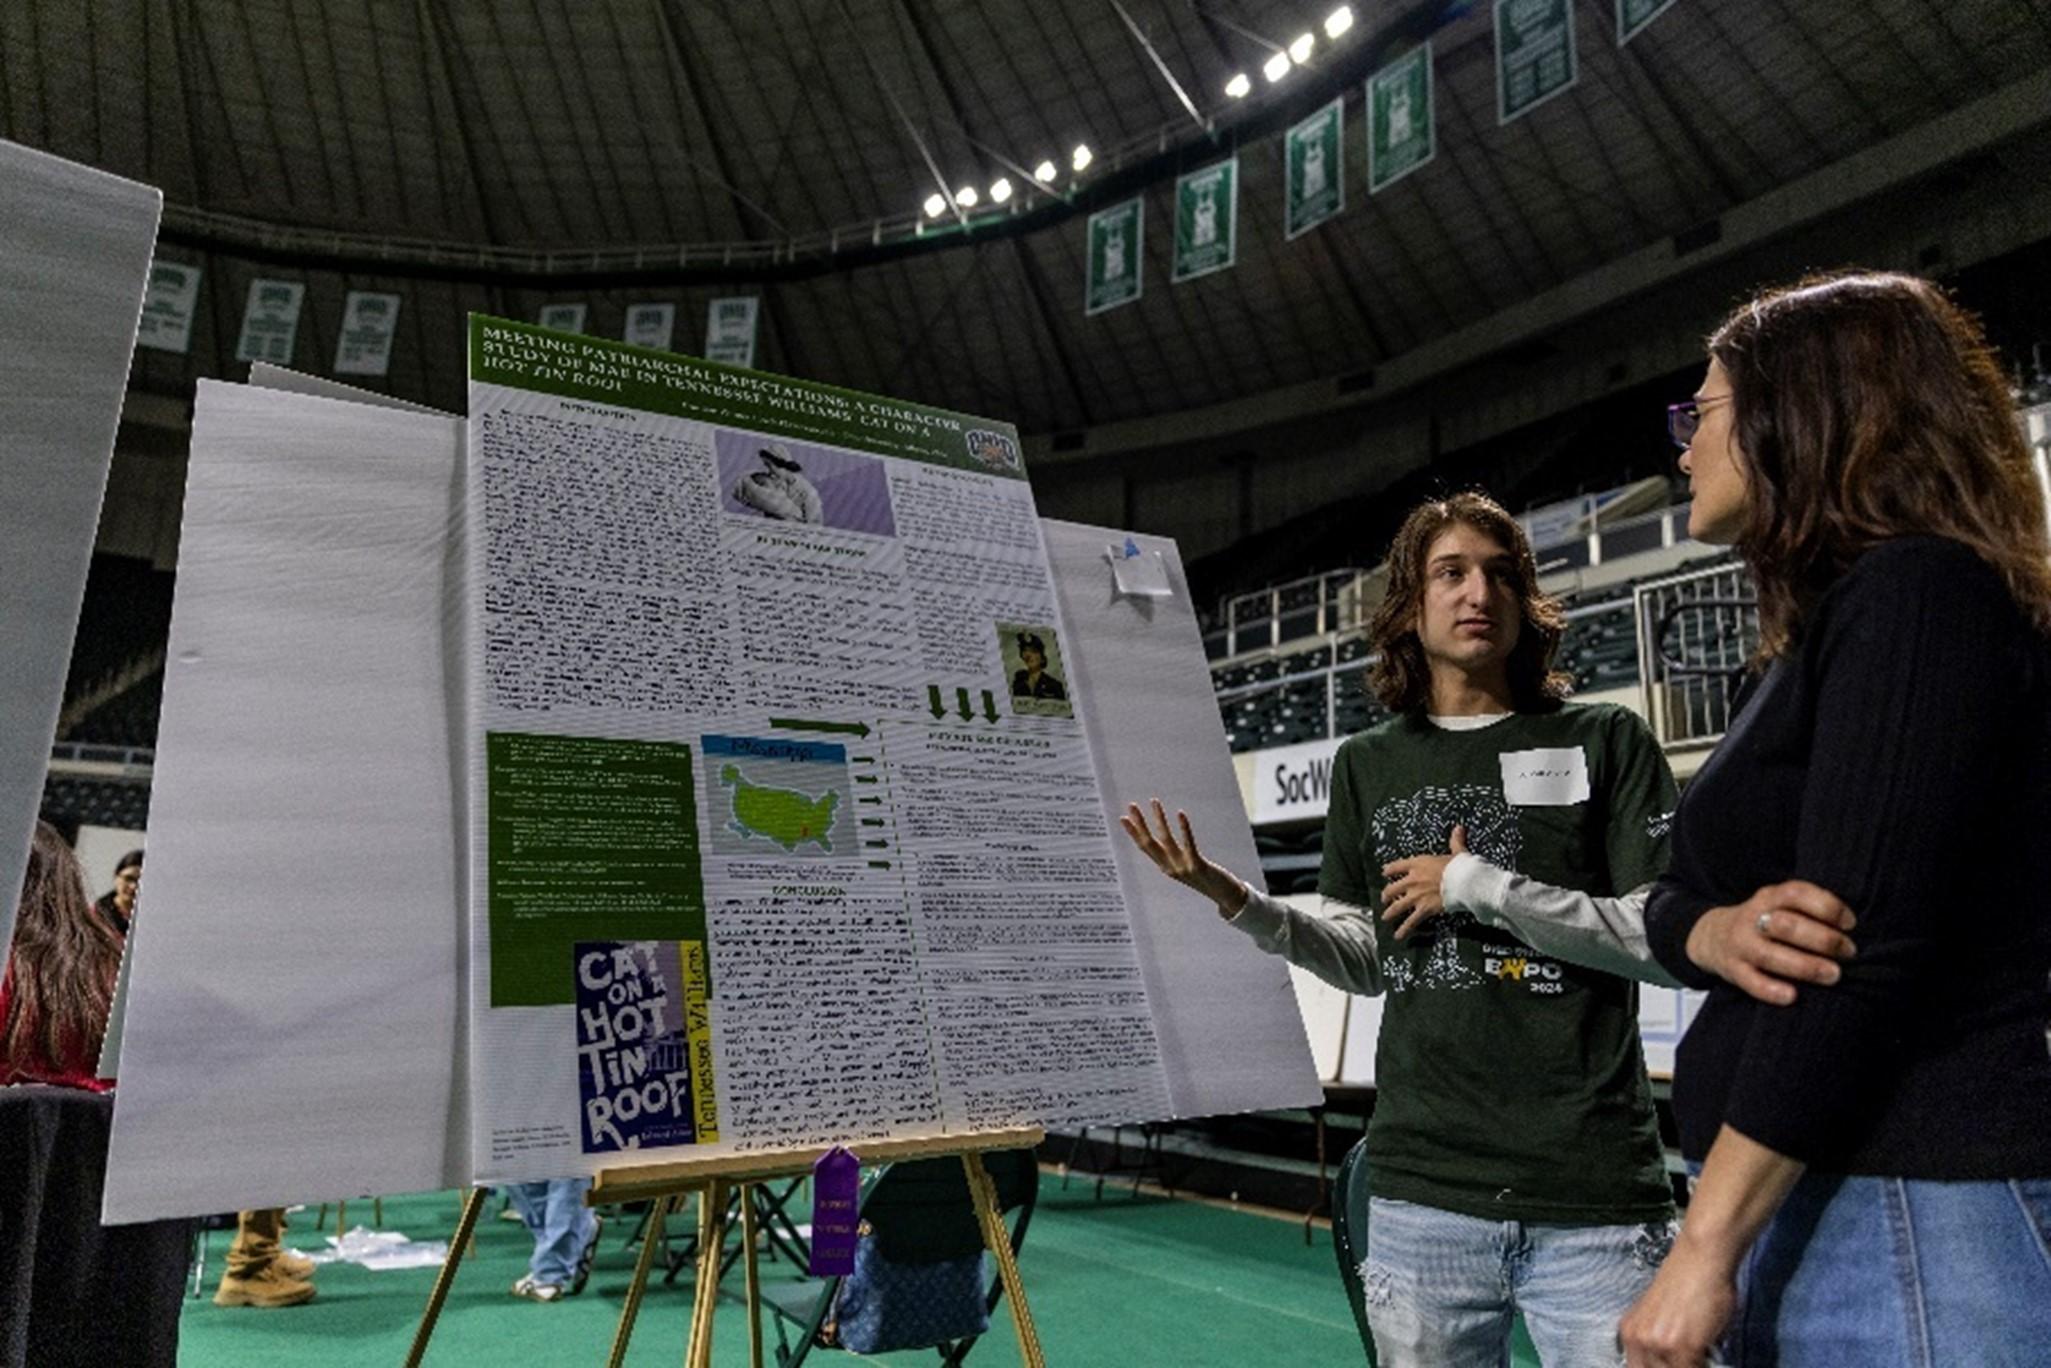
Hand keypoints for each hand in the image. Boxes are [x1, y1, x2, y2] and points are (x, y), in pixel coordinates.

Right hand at [1119, 799, 1248, 916]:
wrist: (1224, 895)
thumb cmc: (1206, 878)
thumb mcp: (1185, 867)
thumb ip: (1174, 857)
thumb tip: (1165, 842)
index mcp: (1165, 867)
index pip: (1145, 848)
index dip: (1133, 833)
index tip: (1123, 818)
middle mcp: (1170, 868)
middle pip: (1150, 843)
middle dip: (1140, 824)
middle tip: (1131, 805)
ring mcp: (1182, 868)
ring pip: (1166, 840)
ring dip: (1159, 819)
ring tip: (1154, 802)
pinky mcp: (1197, 866)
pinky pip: (1188, 844)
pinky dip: (1183, 828)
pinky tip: (1180, 813)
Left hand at [1379, 825, 1466, 939]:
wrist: (1464, 881)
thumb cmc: (1460, 866)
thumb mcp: (1457, 852)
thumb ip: (1455, 841)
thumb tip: (1459, 828)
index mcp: (1418, 863)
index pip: (1397, 866)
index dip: (1389, 869)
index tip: (1385, 872)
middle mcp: (1413, 880)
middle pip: (1393, 888)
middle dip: (1387, 894)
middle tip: (1384, 898)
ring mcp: (1416, 896)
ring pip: (1398, 906)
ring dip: (1390, 912)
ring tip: (1385, 917)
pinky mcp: (1423, 909)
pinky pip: (1411, 921)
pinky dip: (1404, 929)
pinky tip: (1398, 936)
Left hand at [1619, 1229, 1738, 1366]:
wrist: (1701, 1257)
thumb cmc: (1688, 1282)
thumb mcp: (1659, 1317)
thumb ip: (1657, 1343)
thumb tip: (1670, 1362)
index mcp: (1629, 1333)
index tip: (1672, 1362)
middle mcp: (1638, 1340)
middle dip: (1674, 1367)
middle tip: (1689, 1359)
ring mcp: (1659, 1344)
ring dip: (1690, 1365)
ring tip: (1700, 1354)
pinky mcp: (1684, 1347)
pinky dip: (1705, 1366)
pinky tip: (1709, 1352)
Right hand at [1686, 881, 1856, 1005]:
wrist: (1711, 936)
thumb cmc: (1763, 922)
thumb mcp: (1778, 904)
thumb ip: (1807, 909)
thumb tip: (1852, 928)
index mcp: (1768, 897)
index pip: (1796, 894)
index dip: (1827, 906)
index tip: (1850, 923)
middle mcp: (1752, 918)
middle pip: (1785, 925)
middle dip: (1822, 939)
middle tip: (1848, 952)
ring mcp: (1740, 944)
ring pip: (1770, 955)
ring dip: (1805, 966)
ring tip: (1833, 975)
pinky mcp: (1733, 970)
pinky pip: (1750, 982)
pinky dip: (1771, 989)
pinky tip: (1793, 996)